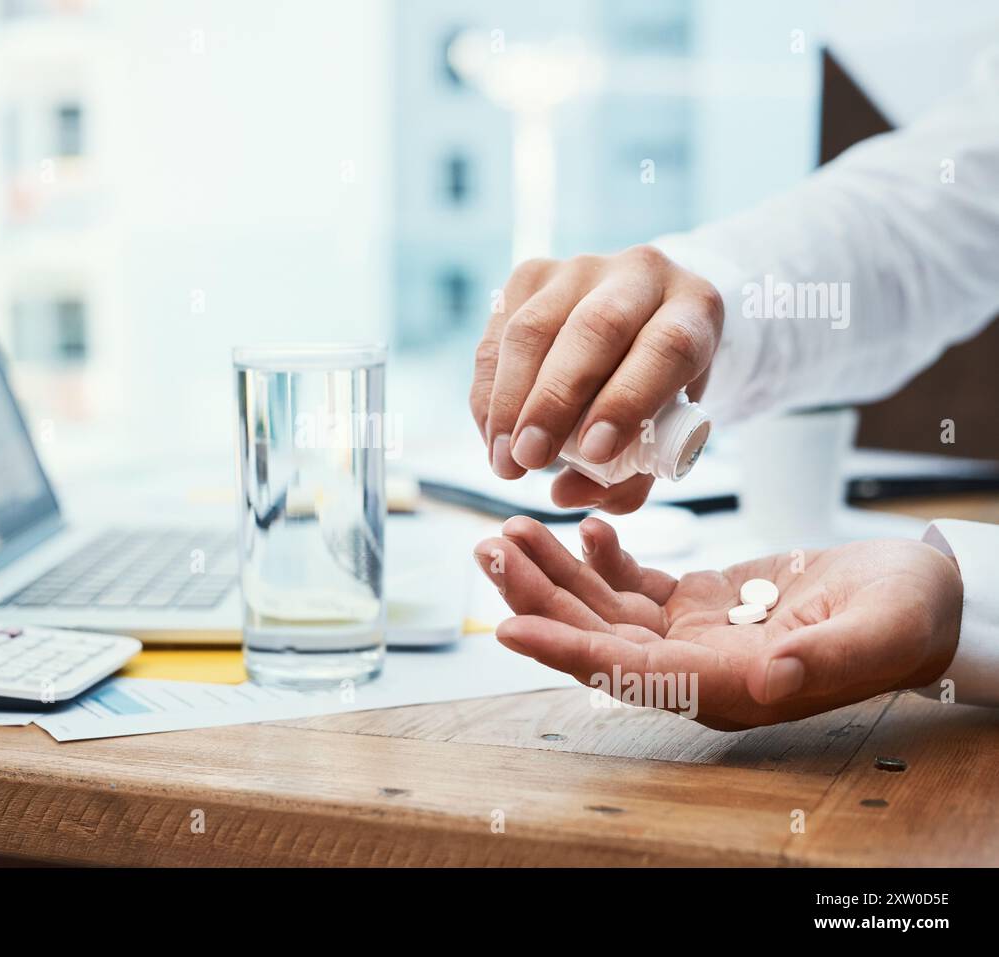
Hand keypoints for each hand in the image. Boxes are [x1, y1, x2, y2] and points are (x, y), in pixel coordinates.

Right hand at [469, 247, 722, 513]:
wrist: (644, 321)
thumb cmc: (660, 387)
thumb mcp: (667, 430)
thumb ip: (629, 474)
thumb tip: (563, 495)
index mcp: (694, 308)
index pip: (666, 347)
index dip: (628, 400)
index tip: (594, 453)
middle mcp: (641, 273)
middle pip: (594, 330)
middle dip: (555, 402)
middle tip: (530, 460)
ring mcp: (580, 268)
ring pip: (533, 328)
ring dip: (509, 402)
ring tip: (504, 459)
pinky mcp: (531, 275)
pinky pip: (497, 333)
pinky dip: (488, 391)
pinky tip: (492, 434)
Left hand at [473, 516, 962, 729]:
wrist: (923, 594)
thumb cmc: (909, 615)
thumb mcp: (881, 630)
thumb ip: (824, 660)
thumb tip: (766, 680)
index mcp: (729, 685)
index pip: (631, 674)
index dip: (568, 651)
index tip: (507, 626)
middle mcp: (696, 668)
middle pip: (598, 637)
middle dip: (539, 596)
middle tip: (489, 549)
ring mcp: (693, 636)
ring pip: (605, 608)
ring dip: (556, 572)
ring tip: (510, 529)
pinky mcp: (699, 604)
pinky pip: (636, 584)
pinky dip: (605, 556)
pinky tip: (585, 525)